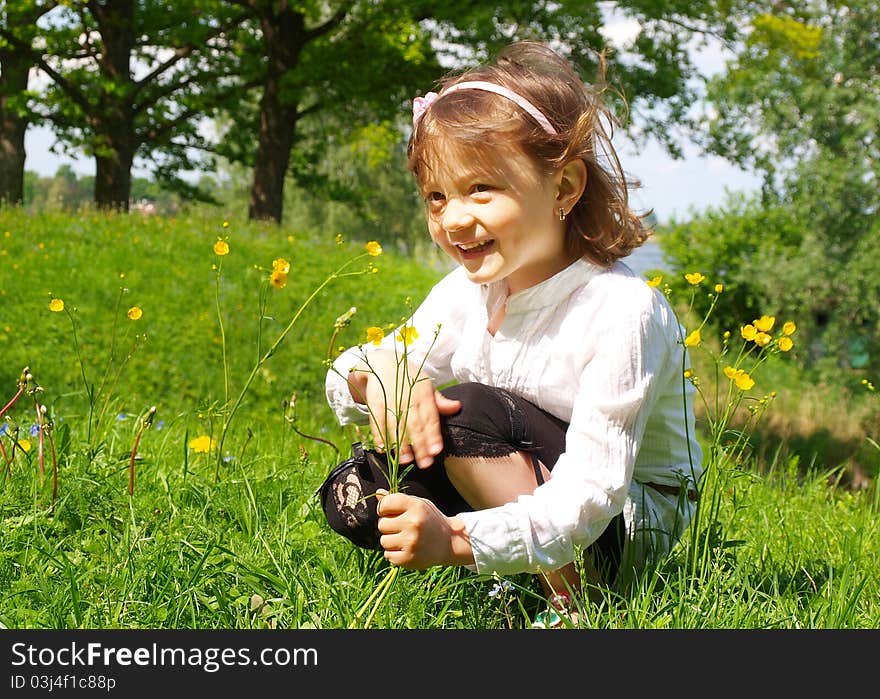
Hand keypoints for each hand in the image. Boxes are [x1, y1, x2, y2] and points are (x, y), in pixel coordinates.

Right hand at [350, 351, 459, 467]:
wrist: (381, 363)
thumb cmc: (408, 379)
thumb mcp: (426, 386)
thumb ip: (439, 401)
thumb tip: (457, 407)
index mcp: (423, 394)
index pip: (430, 418)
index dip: (433, 435)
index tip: (436, 451)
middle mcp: (408, 398)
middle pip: (415, 425)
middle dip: (420, 446)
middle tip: (425, 463)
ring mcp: (390, 400)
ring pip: (396, 426)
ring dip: (400, 444)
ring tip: (405, 460)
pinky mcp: (375, 402)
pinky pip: (377, 421)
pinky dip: (379, 436)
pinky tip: (383, 449)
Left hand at [376, 490, 472, 568]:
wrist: (449, 542)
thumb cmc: (430, 520)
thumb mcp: (418, 504)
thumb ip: (398, 499)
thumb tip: (378, 493)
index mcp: (415, 506)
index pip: (385, 504)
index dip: (384, 508)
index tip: (391, 512)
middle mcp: (413, 523)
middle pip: (382, 524)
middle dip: (389, 526)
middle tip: (401, 527)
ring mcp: (410, 542)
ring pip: (383, 541)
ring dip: (391, 540)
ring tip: (404, 539)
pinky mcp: (408, 559)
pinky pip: (388, 555)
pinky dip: (394, 553)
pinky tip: (406, 549)